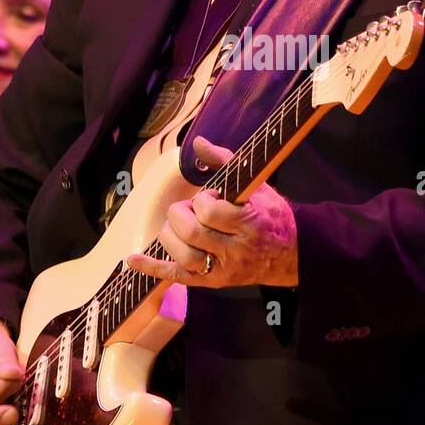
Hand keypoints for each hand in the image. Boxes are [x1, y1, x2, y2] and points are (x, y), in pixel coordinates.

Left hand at [126, 137, 298, 289]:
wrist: (290, 254)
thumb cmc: (271, 216)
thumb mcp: (256, 186)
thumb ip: (225, 162)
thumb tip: (197, 143)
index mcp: (249, 223)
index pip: (211, 211)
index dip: (203, 200)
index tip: (211, 197)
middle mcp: (236, 250)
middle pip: (192, 233)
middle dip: (181, 215)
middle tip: (190, 210)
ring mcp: (223, 269)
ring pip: (183, 256)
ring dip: (170, 236)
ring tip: (178, 226)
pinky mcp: (213, 281)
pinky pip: (178, 276)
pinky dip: (152, 268)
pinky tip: (133, 259)